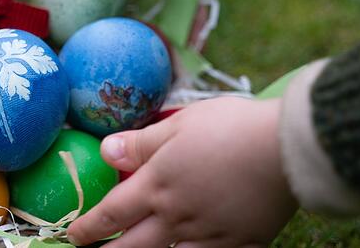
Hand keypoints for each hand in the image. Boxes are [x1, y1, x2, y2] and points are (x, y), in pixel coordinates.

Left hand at [66, 98, 297, 247]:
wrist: (286, 149)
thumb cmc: (229, 128)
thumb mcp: (179, 124)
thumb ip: (141, 143)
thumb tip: (105, 151)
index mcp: (158, 186)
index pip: (112, 213)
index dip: (89, 227)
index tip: (74, 234)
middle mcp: (177, 216)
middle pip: (134, 246)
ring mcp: (208, 234)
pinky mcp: (240, 243)